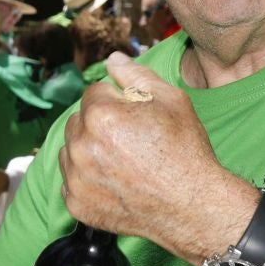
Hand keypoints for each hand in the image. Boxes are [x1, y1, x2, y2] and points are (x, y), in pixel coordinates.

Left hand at [59, 54, 249, 259]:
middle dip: (99, 123)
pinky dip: (88, 179)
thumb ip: (136, 75)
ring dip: (89, 150)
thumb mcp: (171, 101)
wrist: (193, 206)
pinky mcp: (76, 204)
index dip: (118, 101)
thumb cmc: (185, 151)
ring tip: (122, 161)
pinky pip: (72, 180)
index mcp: (101, 115)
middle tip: (131, 140)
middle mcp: (81, 146)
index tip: (136, 117)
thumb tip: (112, 59)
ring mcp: (76, 178)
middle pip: (79, 120)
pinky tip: (115, 181)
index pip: (94, 92)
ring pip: (71, 150)